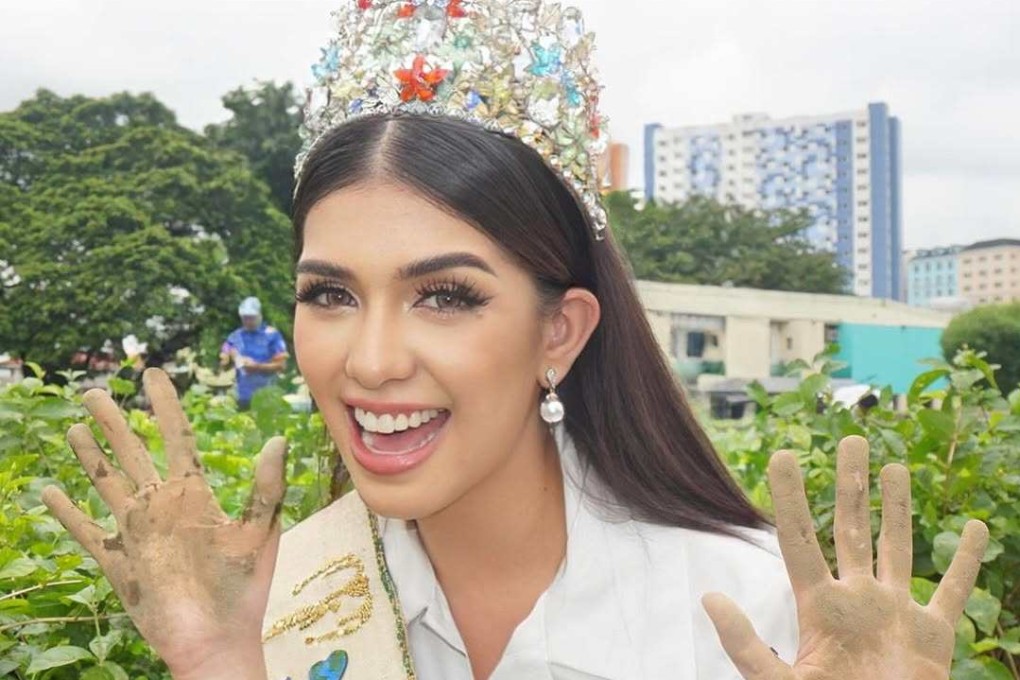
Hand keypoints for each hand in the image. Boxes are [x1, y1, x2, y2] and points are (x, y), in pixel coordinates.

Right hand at [42, 368, 285, 679]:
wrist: (218, 640)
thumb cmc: (245, 589)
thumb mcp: (261, 532)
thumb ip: (268, 486)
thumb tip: (278, 438)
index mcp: (196, 494)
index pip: (176, 437)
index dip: (165, 405)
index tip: (154, 374)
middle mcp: (163, 506)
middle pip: (132, 452)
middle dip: (114, 422)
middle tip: (95, 391)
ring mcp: (139, 533)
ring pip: (106, 483)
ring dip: (89, 456)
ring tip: (75, 426)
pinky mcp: (120, 563)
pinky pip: (87, 532)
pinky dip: (67, 513)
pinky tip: (50, 491)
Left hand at [704, 435, 988, 679]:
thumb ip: (743, 642)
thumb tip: (707, 597)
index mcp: (818, 606)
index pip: (799, 538)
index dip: (790, 496)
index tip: (783, 454)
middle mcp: (856, 598)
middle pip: (851, 526)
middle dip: (851, 482)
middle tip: (852, 438)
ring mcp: (894, 612)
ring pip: (896, 545)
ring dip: (897, 506)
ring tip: (895, 464)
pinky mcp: (932, 634)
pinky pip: (953, 590)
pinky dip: (967, 560)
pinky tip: (976, 527)